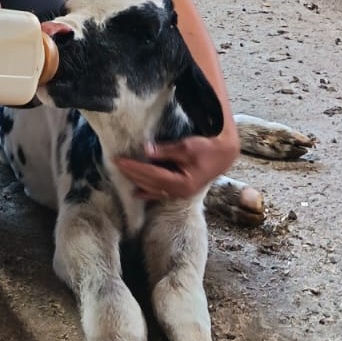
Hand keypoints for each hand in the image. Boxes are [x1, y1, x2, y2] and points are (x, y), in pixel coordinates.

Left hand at [115, 130, 239, 201]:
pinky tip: (138, 192)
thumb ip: (165, 151)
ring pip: (154, 189)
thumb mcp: (186, 147)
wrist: (225, 153)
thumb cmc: (208, 148)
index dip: (134, 168)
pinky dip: (148, 192)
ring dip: (138, 182)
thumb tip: (146, 150)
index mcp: (181, 183)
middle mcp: (180, 191)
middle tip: (115, 164)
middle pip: (150, 184)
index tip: (119, 161)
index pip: (151, 175)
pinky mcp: (182, 189)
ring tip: (122, 175)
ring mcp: (181, 192)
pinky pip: (161, 193)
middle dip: (132, 174)